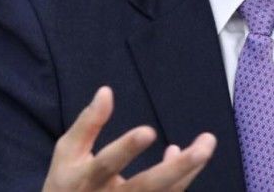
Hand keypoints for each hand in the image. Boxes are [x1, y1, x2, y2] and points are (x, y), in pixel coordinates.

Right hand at [43, 86, 215, 190]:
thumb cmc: (66, 183)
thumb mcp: (67, 153)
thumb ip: (88, 123)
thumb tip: (106, 91)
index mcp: (85, 182)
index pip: (107, 165)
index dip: (127, 148)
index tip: (149, 130)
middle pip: (146, 188)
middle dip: (177, 168)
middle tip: (205, 146)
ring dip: (188, 170)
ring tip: (207, 142)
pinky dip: (183, 178)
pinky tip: (193, 156)